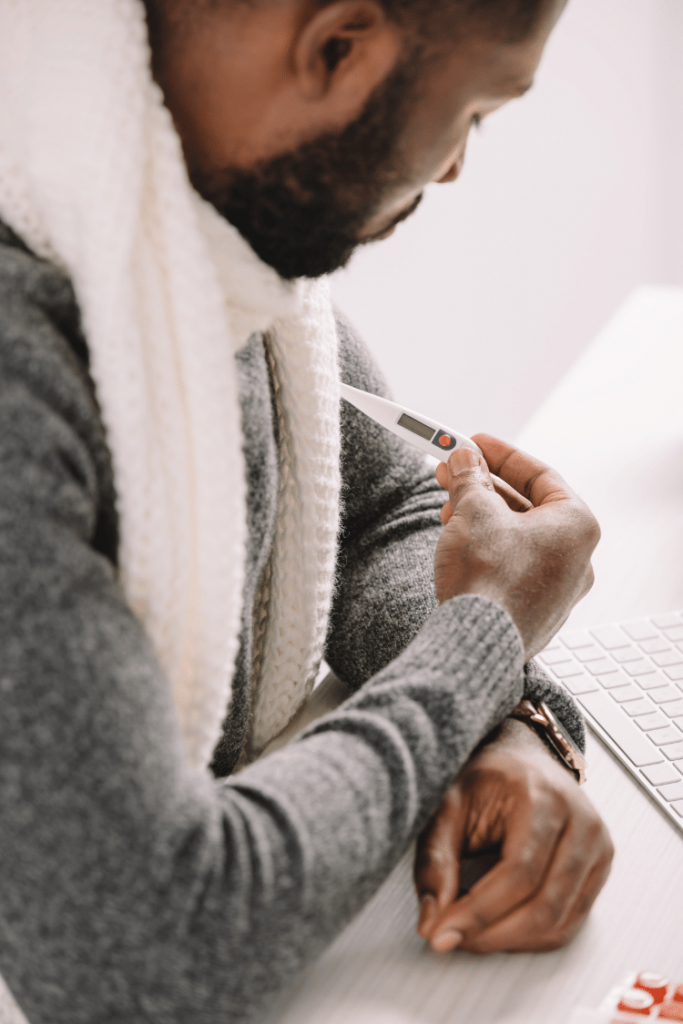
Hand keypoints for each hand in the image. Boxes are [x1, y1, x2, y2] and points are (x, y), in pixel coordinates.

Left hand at [414, 719, 613, 953]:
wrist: (524, 758)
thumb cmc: (489, 777)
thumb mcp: (448, 805)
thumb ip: (436, 860)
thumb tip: (430, 921)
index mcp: (543, 796)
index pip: (518, 873)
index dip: (478, 912)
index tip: (442, 932)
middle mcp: (581, 822)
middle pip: (544, 905)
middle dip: (492, 934)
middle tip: (452, 938)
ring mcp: (597, 847)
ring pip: (559, 923)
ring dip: (509, 941)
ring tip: (470, 932)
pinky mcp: (600, 868)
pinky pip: (570, 923)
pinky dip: (530, 937)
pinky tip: (499, 927)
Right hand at [433, 434, 599, 660]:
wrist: (475, 645)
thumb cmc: (487, 579)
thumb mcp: (473, 510)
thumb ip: (470, 479)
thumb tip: (464, 460)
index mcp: (577, 525)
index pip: (540, 475)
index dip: (501, 455)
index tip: (472, 444)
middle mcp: (577, 558)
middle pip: (527, 506)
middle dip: (484, 486)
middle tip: (451, 471)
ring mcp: (558, 590)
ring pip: (517, 538)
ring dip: (481, 517)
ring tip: (447, 509)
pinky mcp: (534, 613)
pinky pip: (512, 567)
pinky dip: (486, 549)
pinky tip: (458, 543)